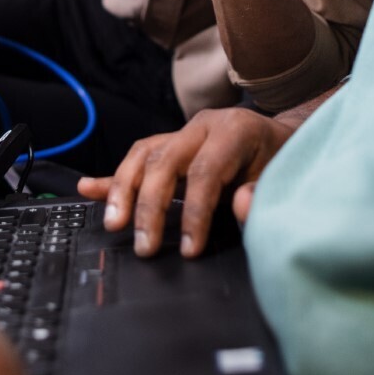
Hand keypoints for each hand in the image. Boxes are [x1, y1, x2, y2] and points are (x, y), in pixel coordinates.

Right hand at [76, 107, 291, 257]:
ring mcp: (183, 132)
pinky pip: (137, 158)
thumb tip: (241, 205)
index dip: (194, 212)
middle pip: (164, 161)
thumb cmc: (282, 160)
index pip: (204, 172)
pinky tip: (89, 188)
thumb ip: (262, 194)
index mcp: (233, 130)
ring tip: (114, 223)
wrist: (282, 136)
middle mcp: (202, 126)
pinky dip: (113, 178)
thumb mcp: (284, 176)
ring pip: (143, 156)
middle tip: (144, 244)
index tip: (189, 248)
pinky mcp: (170, 144)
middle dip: (149, 205)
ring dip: (124, 191)